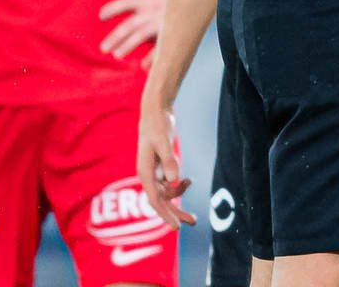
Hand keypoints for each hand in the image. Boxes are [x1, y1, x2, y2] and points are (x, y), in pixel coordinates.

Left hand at [100, 0, 165, 62]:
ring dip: (127, 45)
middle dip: (115, 36)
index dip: (112, 8)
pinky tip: (144, 66)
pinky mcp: (175, 32)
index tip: (100, 16)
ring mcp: (164, 21)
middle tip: (103, 48)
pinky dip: (153, 56)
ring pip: (141, 35)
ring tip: (117, 55)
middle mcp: (155, 10)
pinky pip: (161, 47)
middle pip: (129, 24)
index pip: (127, 2)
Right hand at [135, 98, 193, 226]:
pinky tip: (188, 182)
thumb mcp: (164, 141)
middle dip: (175, 213)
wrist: (155, 112)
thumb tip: (175, 181)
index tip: (176, 227)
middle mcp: (148, 175)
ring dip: (178, 200)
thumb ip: (169, 161)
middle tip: (192, 223)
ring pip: (166, 194)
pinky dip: (178, 186)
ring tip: (193, 211)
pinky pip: (169, 183)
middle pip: (161, 201)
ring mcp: (154, 172)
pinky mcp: (160, 167)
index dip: (165, 214)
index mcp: (145, 172)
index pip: (155, 200)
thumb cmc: (158, 125)